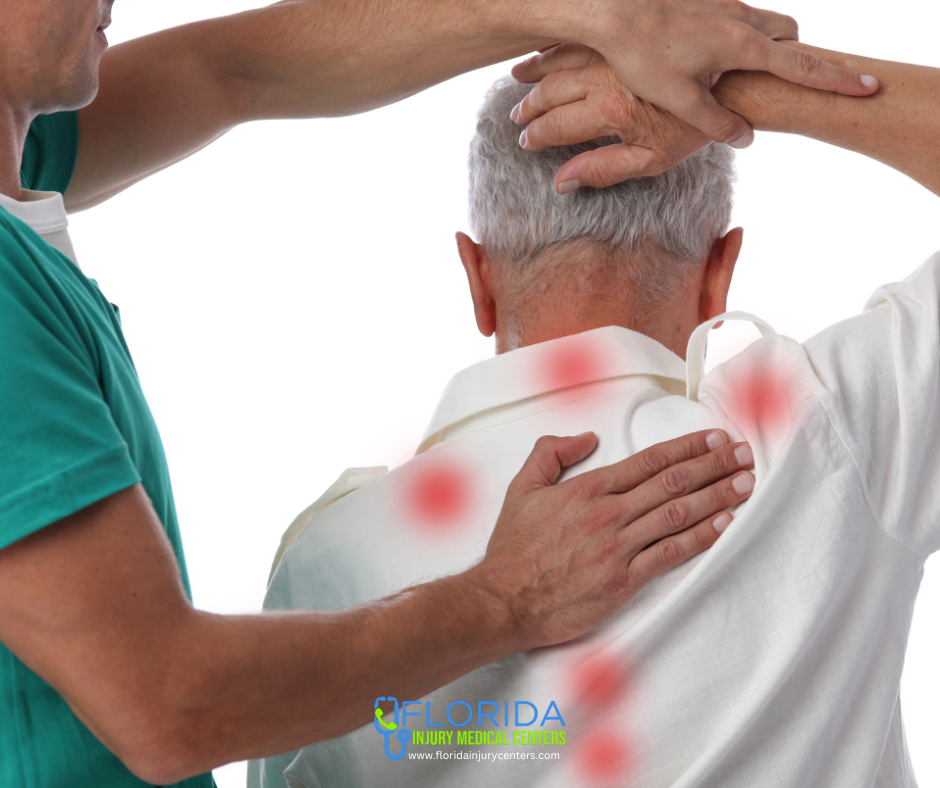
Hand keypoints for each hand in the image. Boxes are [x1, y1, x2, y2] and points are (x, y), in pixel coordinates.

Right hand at [472, 429, 753, 649]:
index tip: (715, 439)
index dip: (688, 447)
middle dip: (715, 465)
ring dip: (718, 496)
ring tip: (746, 483)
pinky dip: (701, 537)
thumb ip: (551, 452)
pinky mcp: (624, 579)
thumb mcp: (521, 488)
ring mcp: (619, 546)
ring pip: (679, 514)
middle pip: (674, 482)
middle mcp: (609, 513)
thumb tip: (587, 437)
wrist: (504, 599)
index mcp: (588, 488)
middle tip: (744, 454)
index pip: (650, 461)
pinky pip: (671, 554)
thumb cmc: (513, 548)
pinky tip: (724, 524)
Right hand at [511, 43, 710, 190]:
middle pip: (551, 92)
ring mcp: (613, 55)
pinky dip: (558, 46)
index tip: (526, 144)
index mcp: (608, 112)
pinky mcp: (626, 39)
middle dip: (529, 107)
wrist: (729, 87)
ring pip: (560, 60)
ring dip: (536, 73)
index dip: (536, 137)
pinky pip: (580, 40)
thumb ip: (603, 170)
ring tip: (519, 81)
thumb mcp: (650, 161)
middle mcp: (604, 79)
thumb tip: (561, 182)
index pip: (555, 126)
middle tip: (517, 119)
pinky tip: (547, 50)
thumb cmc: (692, 131)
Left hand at [535, 0, 876, 148]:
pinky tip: (708, 58)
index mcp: (743, 45)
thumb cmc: (642, 55)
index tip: (866, 86)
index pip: (802, 66)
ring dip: (765, 49)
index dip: (836, 80)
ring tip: (742, 79)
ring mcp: (723, 5)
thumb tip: (746, 136)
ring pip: (763, 25)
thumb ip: (717, 122)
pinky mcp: (704, 1)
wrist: (610, 9)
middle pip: (787, 38)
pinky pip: (737, 19)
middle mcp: (741, 18)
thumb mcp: (680, 100)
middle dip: (796, 59)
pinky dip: (738, 39)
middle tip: (792, 85)